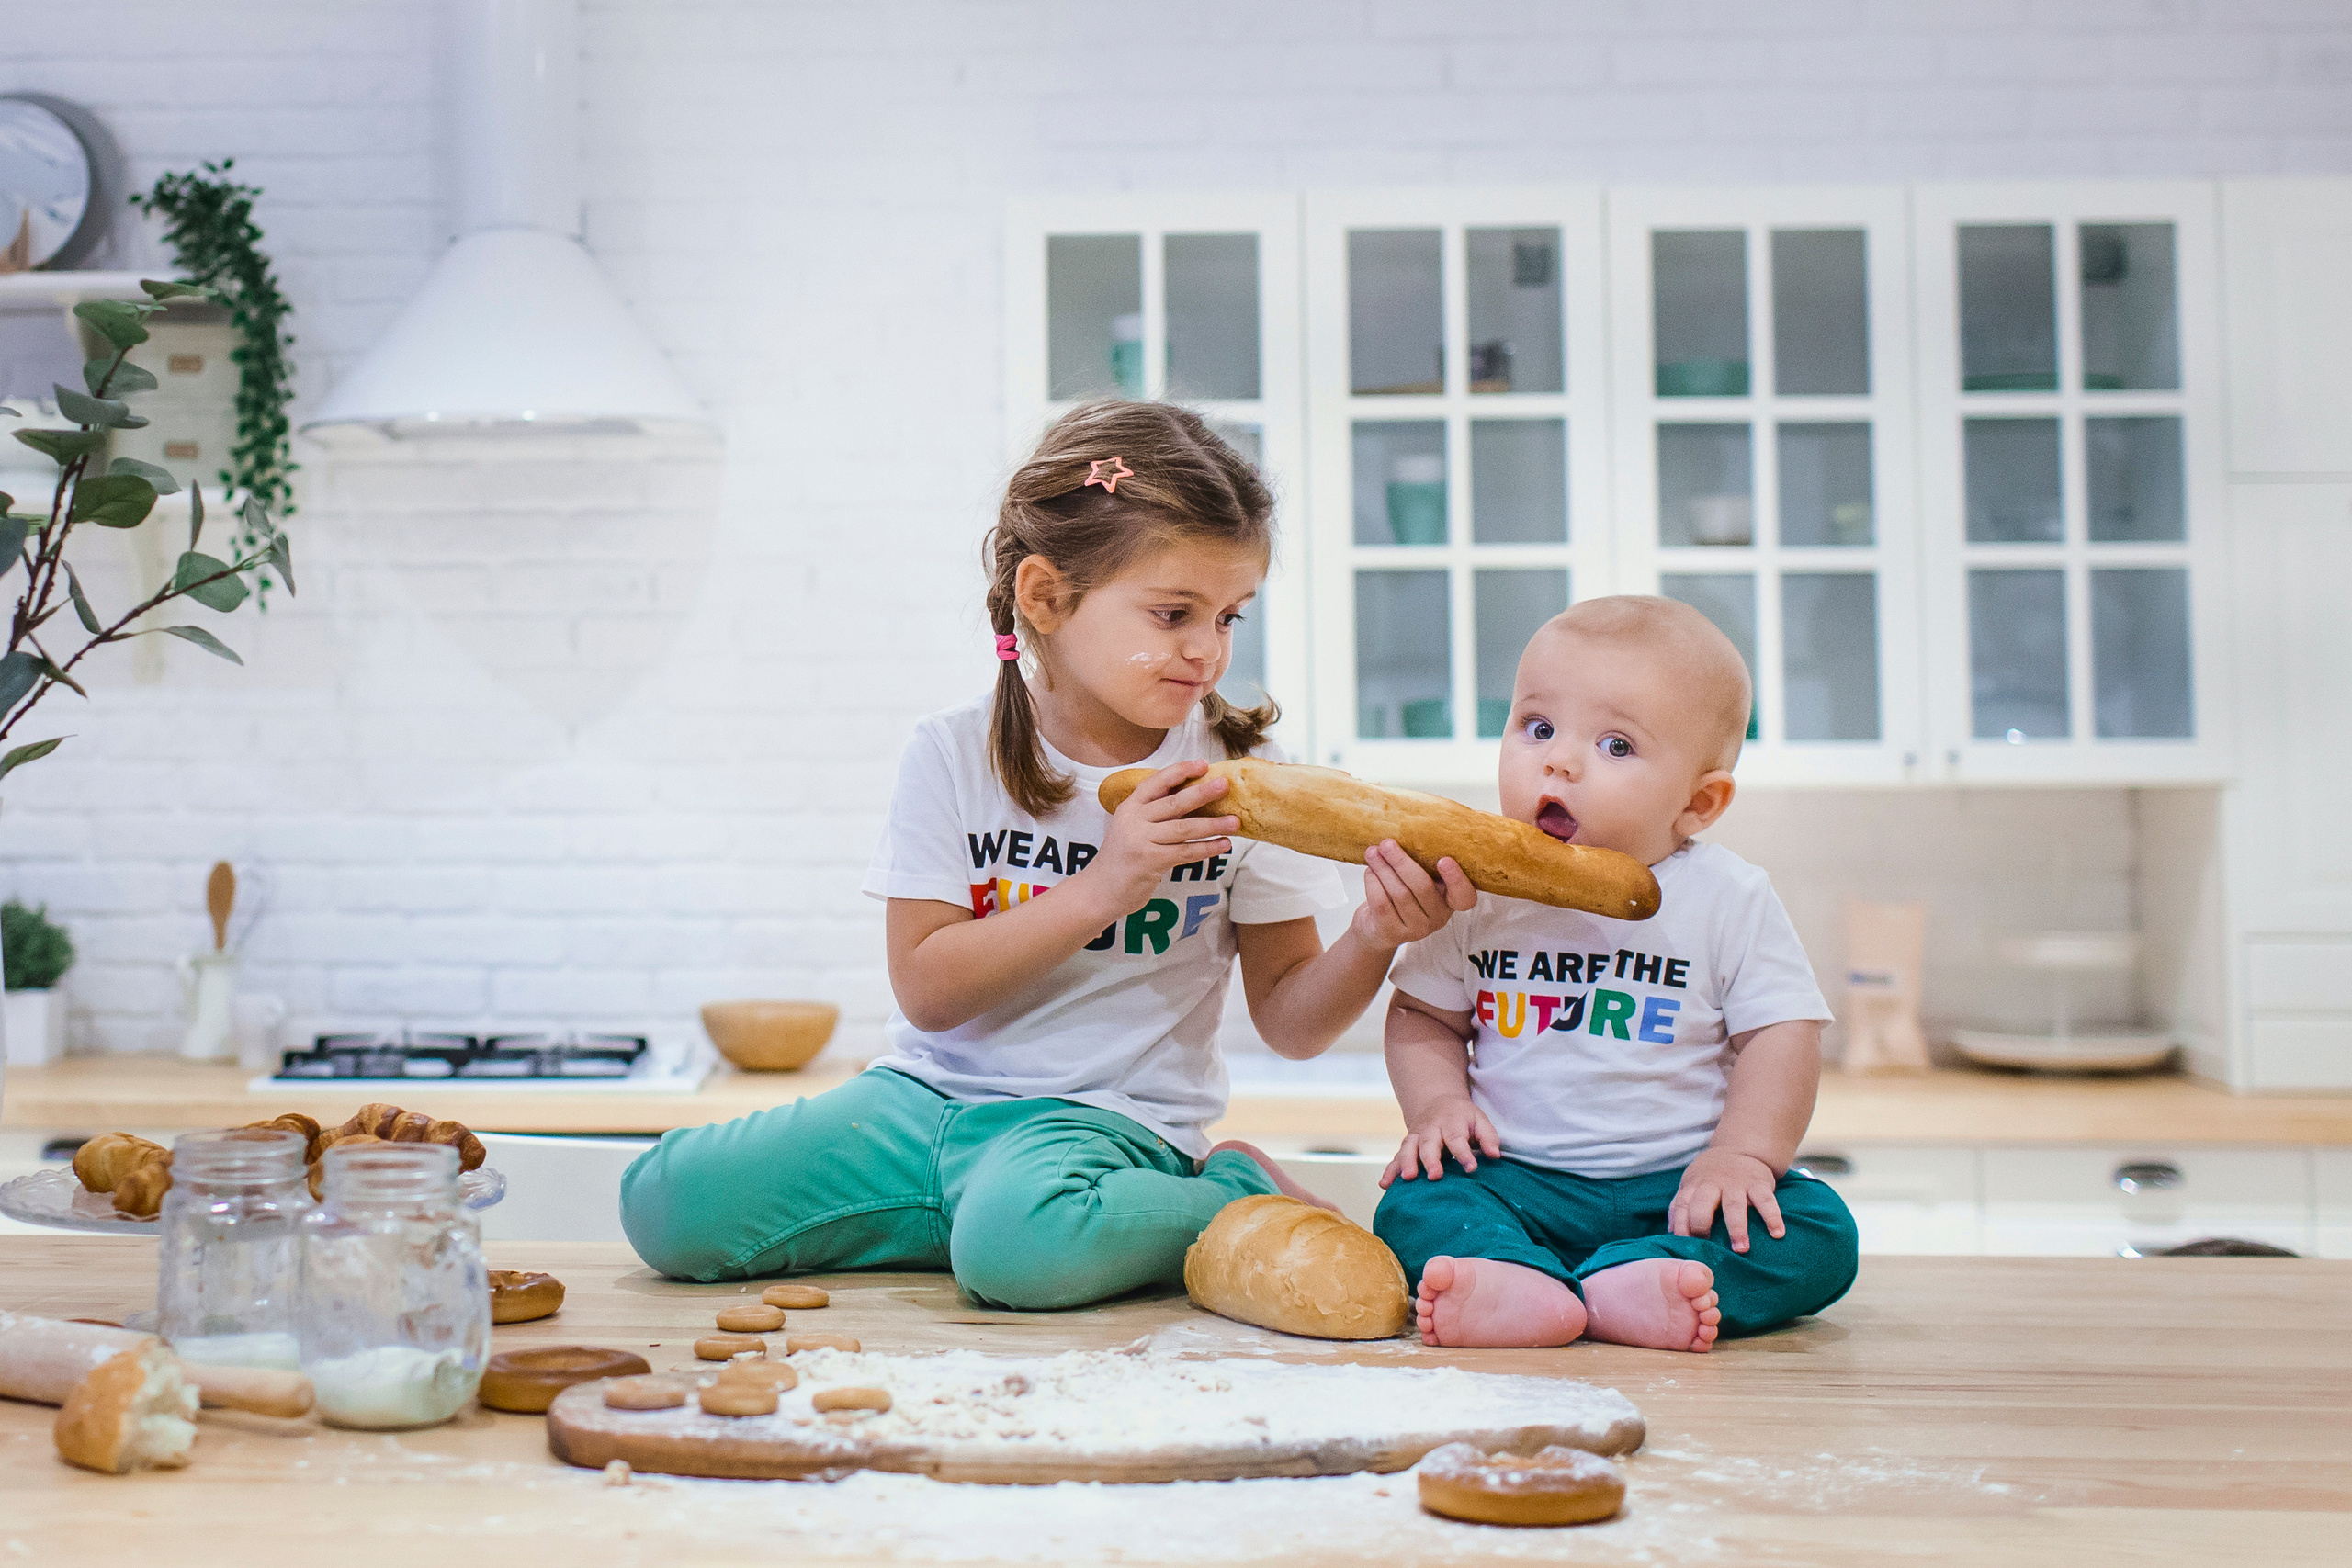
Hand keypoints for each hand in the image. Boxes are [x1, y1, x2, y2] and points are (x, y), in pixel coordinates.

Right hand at [1074, 761, 1237, 921]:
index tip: (1203, 764)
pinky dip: (1207, 848)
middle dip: (1202, 793)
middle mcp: (1133, 820)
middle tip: (1225, 785)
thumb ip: (1154, 814)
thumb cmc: (1123, 857)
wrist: (1100, 890)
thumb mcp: (1132, 828)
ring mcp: (1140, 840)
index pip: (1156, 782)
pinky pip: (1185, 852)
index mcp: (1130, 807)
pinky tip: (1223, 844)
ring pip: (1183, 828)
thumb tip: (1194, 799)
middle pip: (1174, 803)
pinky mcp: (1149, 861)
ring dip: (1212, 824)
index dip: (1180, 771)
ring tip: (1235, 821)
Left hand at [1351, 842, 1475, 950]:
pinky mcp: (1393, 933)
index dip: (1456, 879)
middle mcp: (1437, 918)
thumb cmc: (1402, 895)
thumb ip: (1423, 864)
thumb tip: (1412, 829)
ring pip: (1399, 893)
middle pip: (1422, 887)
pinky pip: (1381, 903)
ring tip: (1372, 852)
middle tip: (1387, 843)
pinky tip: (1369, 871)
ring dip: (1383, 869)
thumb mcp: (1419, 882)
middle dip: (1401, 862)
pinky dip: (1373, 882)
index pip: (1464, 897)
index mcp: (1449, 901)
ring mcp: (1416, 929)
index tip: (1444, 859)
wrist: (1378, 928)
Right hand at [1378, 1096, 1499, 1186]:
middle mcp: (1431, 1130)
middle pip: (1429, 1144)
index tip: (1471, 1168)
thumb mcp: (1480, 1121)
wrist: (1436, 1102)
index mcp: (1452, 1123)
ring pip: (1408, 1149)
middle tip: (1435, 1176)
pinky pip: (1396, 1158)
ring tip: (1408, 1178)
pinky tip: (1385, 1184)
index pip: (1457, 1139)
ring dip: (1407, 1163)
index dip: (1463, 1154)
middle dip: (1431, 1160)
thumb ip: (1488, 1138)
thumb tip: (1494, 1155)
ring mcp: (1416, 1137)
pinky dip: (1390, 1170)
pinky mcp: (1407, 1146)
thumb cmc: (1462, 1118)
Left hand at [1668, 1148, 1784, 1252]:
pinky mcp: (1759, 1183)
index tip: (1683, 1246)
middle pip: (1703, 1203)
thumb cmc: (1712, 1176)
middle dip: (1702, 1225)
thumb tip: (1671, 1234)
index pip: (1682, 1205)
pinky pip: (1767, 1201)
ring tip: (1741, 1249)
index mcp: (1694, 1185)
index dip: (1680, 1225)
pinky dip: (1773, 1217)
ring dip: (1737, 1228)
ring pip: (1735, 1205)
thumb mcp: (1692, 1184)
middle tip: (1708, 1250)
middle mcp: (1713, 1183)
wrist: (1742, 1149)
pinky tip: (1778, 1234)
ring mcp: (1737, 1183)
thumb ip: (1680, 1206)